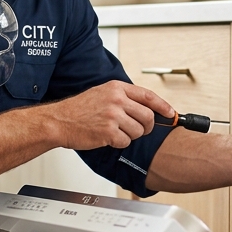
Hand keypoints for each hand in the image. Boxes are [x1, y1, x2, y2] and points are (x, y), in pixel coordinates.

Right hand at [45, 81, 174, 150]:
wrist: (59, 121)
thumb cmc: (79, 109)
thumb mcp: (102, 93)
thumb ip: (124, 97)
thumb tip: (146, 107)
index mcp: (116, 88)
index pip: (148, 96)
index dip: (163, 106)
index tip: (171, 113)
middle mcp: (116, 100)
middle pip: (148, 116)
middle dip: (146, 127)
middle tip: (138, 129)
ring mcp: (113, 115)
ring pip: (138, 131)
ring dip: (130, 136)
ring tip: (115, 131)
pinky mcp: (108, 132)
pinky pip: (126, 142)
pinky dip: (118, 143)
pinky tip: (107, 137)